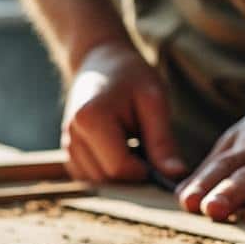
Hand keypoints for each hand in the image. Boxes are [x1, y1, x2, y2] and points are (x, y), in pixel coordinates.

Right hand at [61, 42, 184, 181]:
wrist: (99, 60)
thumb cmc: (130, 76)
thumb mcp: (154, 102)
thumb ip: (163, 142)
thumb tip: (176, 177)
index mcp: (91, 119)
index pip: (120, 168)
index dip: (145, 172)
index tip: (160, 158)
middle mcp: (72, 136)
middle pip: (108, 180)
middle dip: (134, 175)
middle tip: (150, 149)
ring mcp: (67, 146)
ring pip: (99, 183)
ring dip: (122, 175)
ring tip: (135, 145)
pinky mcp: (69, 153)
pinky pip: (91, 178)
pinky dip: (110, 173)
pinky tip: (122, 150)